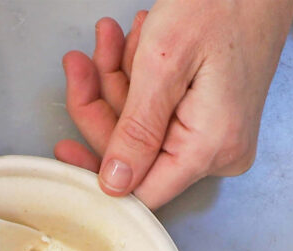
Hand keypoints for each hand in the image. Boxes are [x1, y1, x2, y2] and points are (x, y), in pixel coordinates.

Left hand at [55, 0, 292, 208]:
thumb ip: (136, 130)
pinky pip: (162, 115)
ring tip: (112, 38)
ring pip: (143, 130)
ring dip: (118, 83)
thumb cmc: (227, 0)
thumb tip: (114, 185)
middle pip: (136, 156)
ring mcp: (218, 137)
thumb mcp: (165, 61)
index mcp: (210, 147)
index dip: (96, 171)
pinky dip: (140, 83)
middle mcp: (219, 153)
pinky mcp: (213, 120)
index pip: (141, 190)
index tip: (64, 148)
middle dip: (103, 106)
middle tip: (81, 62)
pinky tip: (134, 46)